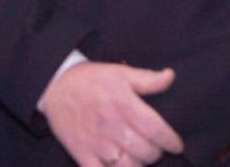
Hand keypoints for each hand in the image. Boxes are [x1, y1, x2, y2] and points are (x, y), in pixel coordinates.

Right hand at [39, 62, 183, 166]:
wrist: (54, 85)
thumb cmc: (89, 79)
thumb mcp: (120, 73)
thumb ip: (148, 79)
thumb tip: (170, 76)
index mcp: (123, 104)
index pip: (156, 130)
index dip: (171, 141)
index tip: (175, 144)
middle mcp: (111, 125)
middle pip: (146, 151)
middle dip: (156, 152)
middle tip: (155, 148)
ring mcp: (96, 143)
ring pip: (129, 166)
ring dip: (139, 164)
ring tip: (139, 157)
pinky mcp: (82, 154)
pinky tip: (121, 166)